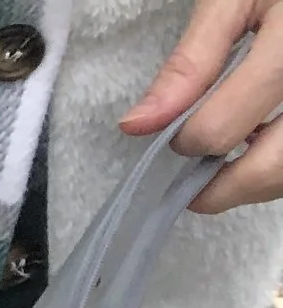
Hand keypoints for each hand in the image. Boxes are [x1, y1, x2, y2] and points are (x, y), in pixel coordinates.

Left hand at [123, 2, 282, 212]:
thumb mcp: (235, 0)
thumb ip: (190, 62)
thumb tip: (138, 124)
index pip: (225, 125)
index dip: (190, 141)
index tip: (176, 136)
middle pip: (272, 166)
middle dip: (224, 187)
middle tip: (194, 183)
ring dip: (255, 182)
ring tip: (230, 156)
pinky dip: (276, 165)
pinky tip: (262, 140)